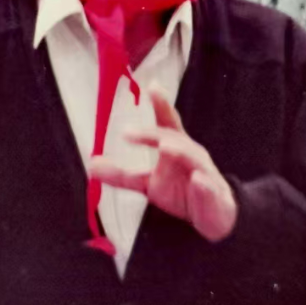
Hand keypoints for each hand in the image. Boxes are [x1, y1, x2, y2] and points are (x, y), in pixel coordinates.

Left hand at [89, 86, 237, 242]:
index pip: (168, 124)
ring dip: (179, 151)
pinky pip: (209, 188)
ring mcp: (204, 174)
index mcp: (176, 147)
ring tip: (163, 147)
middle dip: (152, 135)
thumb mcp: (147, 184)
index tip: (152, 86)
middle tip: (128, 133)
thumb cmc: (182, 192)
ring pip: (193, 159)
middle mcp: (191, 155)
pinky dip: (203, 184)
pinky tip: (197, 180)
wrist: (213, 217)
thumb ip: (121, 174)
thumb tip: (91, 164)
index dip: (161, 105)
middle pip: (173, 139)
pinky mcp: (214, 195)